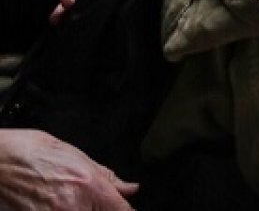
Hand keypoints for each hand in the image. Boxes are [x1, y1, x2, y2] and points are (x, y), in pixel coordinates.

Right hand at [0, 129, 136, 209]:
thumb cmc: (30, 152)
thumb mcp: (75, 155)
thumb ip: (106, 176)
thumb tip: (129, 189)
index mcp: (88, 185)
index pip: (122, 210)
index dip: (124, 209)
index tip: (122, 207)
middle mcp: (73, 207)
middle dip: (99, 208)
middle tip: (89, 201)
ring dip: (82, 209)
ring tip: (68, 200)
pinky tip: (55, 205)